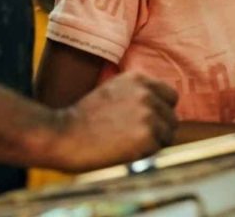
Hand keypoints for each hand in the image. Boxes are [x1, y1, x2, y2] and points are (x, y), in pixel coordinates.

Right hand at [48, 72, 177, 171]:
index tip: (148, 121)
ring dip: (153, 143)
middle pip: (172, 117)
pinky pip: (158, 150)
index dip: (162, 111)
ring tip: (127, 143)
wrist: (63, 135)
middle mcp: (147, 94)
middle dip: (159, 129)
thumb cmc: (83, 118)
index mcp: (139, 79)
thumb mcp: (113, 91)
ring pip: (168, 134)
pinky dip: (145, 154)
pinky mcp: (147, 136)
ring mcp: (148, 115)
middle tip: (135, 137)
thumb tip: (161, 106)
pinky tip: (123, 151)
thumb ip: (138, 94)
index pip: (171, 96)